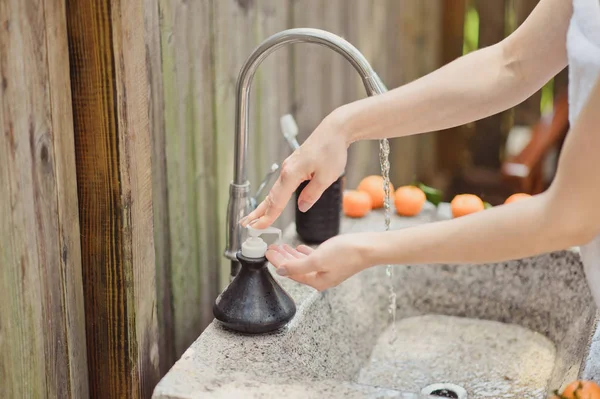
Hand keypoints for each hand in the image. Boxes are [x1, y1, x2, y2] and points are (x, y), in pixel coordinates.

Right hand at [240, 111, 350, 228]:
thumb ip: (312, 194)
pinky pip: (282, 184)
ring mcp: (290, 166)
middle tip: (246, 224)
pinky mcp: (295, 165)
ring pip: (275, 190)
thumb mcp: (326, 177)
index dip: (267, 217)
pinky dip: (275, 195)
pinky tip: (273, 201)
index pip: (277, 201)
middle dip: (258, 212)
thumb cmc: (332, 150)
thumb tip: (301, 207)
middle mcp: (287, 170)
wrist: (335, 130)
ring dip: (265, 204)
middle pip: (270, 196)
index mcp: (291, 174)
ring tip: (255, 216)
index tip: (257, 227)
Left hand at [265, 233, 370, 290]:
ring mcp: (327, 270)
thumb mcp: (318, 259)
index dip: (278, 262)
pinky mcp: (333, 261)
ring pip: (303, 263)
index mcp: (317, 281)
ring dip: (291, 255)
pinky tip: (299, 248)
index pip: (291, 273)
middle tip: (270, 248)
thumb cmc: (346, 253)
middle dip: (282, 259)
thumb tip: (282, 271)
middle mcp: (321, 278)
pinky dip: (303, 253)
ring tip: (280, 246)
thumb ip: (298, 266)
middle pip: (296, 269)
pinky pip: (313, 259)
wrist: (369, 247)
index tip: (267, 253)